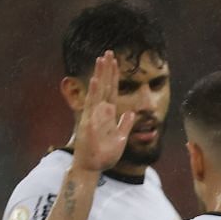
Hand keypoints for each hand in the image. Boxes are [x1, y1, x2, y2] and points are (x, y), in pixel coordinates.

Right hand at [70, 51, 132, 173]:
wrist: (93, 167)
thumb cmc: (105, 154)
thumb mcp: (120, 138)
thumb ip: (125, 125)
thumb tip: (131, 113)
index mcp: (108, 115)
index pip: (112, 91)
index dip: (114, 78)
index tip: (116, 63)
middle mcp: (99, 112)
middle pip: (104, 87)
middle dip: (107, 70)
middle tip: (109, 53)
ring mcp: (93, 115)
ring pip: (97, 91)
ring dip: (99, 75)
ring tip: (101, 59)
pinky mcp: (88, 122)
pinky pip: (92, 106)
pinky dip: (93, 93)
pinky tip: (94, 81)